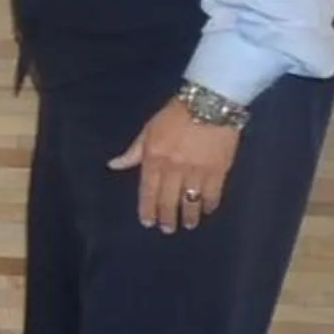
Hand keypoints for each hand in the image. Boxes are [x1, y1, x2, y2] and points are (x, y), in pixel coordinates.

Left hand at [110, 101, 241, 233]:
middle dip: (166, 217)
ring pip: (190, 200)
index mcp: (154, 157)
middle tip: (167, 230)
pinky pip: (213, 193)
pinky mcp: (219, 170)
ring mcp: (197, 170)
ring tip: (187, 225)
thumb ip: (133, 152)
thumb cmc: (175, 115)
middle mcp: (173, 168)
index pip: (147, 190)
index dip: (147, 208)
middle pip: (168, 199)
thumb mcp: (148, 130)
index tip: (147, 222)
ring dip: (188, 215)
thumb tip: (114, 165)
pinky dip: (209, 204)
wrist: (211, 104)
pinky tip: (207, 210)